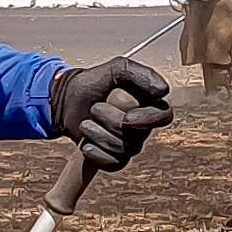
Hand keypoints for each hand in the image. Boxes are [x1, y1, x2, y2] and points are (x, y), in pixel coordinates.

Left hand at [48, 57, 174, 174]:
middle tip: (95, 108)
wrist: (68, 101)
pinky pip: (112, 163)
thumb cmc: (93, 83)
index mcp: (149, 105)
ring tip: (86, 122)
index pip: (164, 116)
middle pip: (137, 136)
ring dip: (97, 134)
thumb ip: (140, 73)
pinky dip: (95, 153)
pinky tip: (86, 142)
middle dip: (111, 122)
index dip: (148, 120)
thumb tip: (163, 91)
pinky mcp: (115, 159)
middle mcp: (143, 127)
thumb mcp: (116, 68)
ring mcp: (130, 145)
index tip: (127, 118)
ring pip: (122, 149)